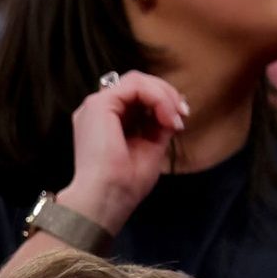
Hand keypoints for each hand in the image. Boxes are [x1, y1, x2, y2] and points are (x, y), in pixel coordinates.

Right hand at [55, 70, 187, 231]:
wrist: (107, 197)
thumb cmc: (124, 183)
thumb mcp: (151, 147)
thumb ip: (158, 125)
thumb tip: (175, 109)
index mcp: (105, 122)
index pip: (137, 97)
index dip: (163, 101)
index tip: (180, 121)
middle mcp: (97, 112)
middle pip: (137, 84)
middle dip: (166, 94)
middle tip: (182, 115)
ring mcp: (95, 106)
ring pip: (137, 80)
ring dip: (164, 94)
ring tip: (175, 117)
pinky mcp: (99, 104)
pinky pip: (135, 85)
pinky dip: (157, 97)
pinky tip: (166, 116)